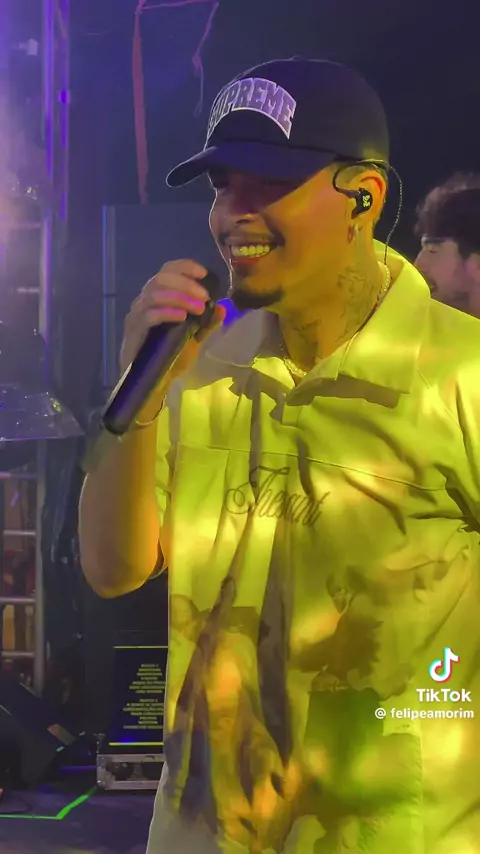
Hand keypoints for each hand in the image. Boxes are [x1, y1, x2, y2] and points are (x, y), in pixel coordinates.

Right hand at [120, 259, 225, 382]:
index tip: (204, 273)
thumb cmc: (172, 356)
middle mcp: (145, 301)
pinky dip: (167, 312)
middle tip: (204, 296)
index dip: (185, 267)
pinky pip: (149, 315)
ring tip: (198, 308)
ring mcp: (137, 315)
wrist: (155, 381)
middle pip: (161, 278)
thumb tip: (222, 307)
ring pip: (154, 294)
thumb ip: (207, 322)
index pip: (167, 270)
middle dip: (186, 284)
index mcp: (159, 297)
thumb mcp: (195, 338)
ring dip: (180, 297)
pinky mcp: (134, 331)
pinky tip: (182, 317)